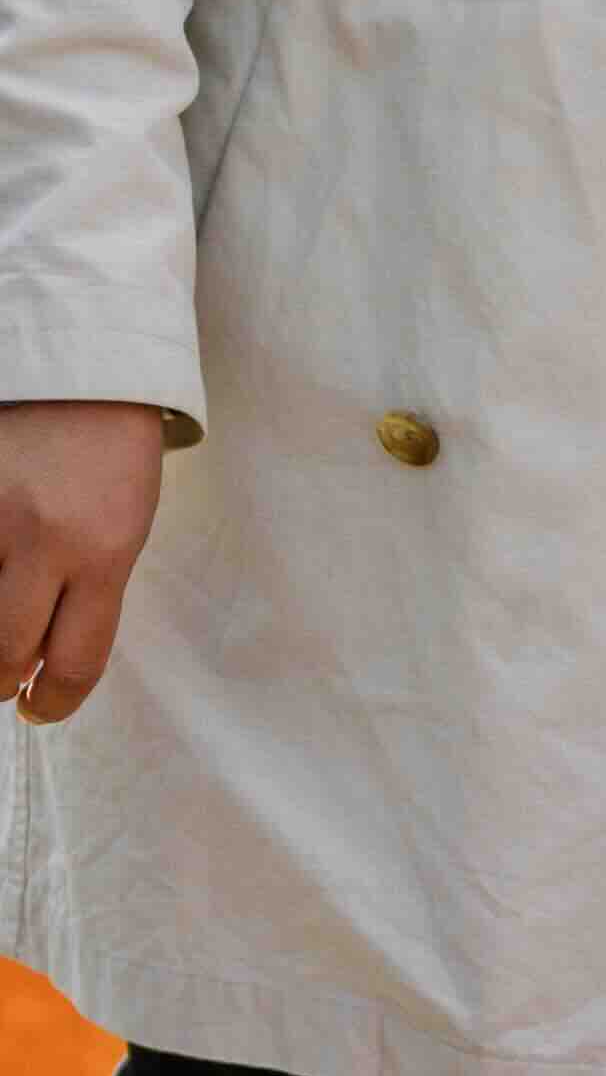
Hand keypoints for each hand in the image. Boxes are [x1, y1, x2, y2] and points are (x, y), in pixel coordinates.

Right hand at [0, 399, 162, 720]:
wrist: (78, 366)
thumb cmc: (109, 452)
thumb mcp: (124, 528)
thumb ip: (89, 591)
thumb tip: (46, 657)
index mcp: (104, 552)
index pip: (76, 662)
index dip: (53, 702)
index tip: (39, 709)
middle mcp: (43, 539)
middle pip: (6, 653)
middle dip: (1, 680)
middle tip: (3, 679)